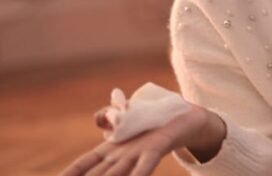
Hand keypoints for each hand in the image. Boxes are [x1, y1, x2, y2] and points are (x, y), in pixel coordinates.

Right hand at [60, 103, 212, 175]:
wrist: (188, 118)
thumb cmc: (155, 119)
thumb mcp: (126, 114)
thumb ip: (108, 116)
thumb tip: (99, 120)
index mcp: (112, 149)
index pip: (84, 164)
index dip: (70, 174)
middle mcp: (122, 156)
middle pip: (96, 174)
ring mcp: (137, 155)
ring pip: (115, 174)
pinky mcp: (155, 149)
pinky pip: (144, 166)